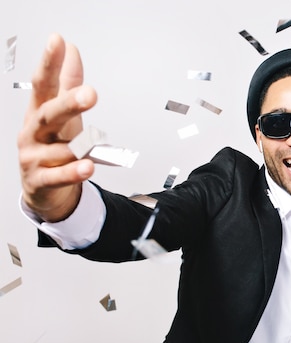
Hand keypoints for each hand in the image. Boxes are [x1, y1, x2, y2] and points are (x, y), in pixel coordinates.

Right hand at [18, 33, 97, 221]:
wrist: (44, 188)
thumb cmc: (55, 145)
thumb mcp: (63, 113)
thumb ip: (68, 83)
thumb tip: (72, 50)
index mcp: (39, 112)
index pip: (43, 84)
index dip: (49, 63)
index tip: (57, 42)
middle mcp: (33, 132)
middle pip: (49, 115)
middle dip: (69, 104)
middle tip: (90, 94)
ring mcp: (34, 157)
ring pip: (59, 149)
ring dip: (78, 147)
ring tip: (93, 146)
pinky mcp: (40, 180)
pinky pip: (57, 176)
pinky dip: (73, 172)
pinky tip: (86, 167)